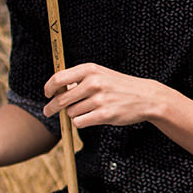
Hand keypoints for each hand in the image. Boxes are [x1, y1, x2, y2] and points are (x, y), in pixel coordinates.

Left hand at [43, 62, 160, 128]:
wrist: (145, 97)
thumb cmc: (119, 86)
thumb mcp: (100, 74)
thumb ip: (79, 79)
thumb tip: (56, 89)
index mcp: (90, 70)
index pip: (59, 79)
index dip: (49, 88)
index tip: (47, 94)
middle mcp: (93, 83)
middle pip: (61, 99)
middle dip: (52, 107)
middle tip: (48, 111)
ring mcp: (99, 99)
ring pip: (71, 112)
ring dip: (72, 114)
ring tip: (85, 110)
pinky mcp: (104, 114)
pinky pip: (80, 122)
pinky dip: (80, 122)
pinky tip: (89, 117)